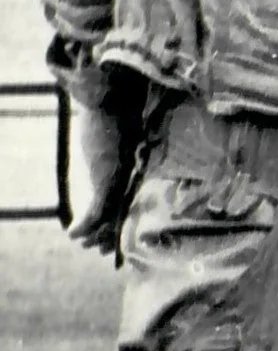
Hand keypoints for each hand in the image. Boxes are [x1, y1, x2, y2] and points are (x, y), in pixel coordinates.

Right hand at [63, 73, 140, 254]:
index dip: (120, 222)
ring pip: (109, 218)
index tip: (114, 236)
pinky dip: (85, 226)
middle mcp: (129, 179)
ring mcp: (119, 181)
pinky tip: (72, 233)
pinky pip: (97, 212)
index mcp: (132, 170)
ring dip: (94, 234)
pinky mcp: (107, 180)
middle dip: (110, 235)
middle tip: (101, 250)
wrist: (111, 100)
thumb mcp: (116, 133)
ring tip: (83, 242)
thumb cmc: (114, 111)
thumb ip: (115, 144)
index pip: (127, 202)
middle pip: (121, 215)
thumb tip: (109, 140)